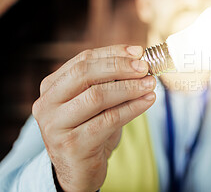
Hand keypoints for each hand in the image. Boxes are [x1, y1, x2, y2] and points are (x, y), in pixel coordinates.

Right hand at [32, 45, 155, 190]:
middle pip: (85, 74)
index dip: (113, 53)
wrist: (78, 170)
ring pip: (97, 96)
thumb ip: (109, 80)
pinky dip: (132, 108)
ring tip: (150, 84)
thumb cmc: (90, 130)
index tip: (138, 52)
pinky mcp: (72, 145)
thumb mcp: (95, 103)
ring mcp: (56, 126)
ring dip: (129, 87)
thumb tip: (138, 58)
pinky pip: (108, 120)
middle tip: (144, 68)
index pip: (82, 60)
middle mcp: (47, 104)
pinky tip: (147, 101)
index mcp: (51, 87)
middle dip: (119, 67)